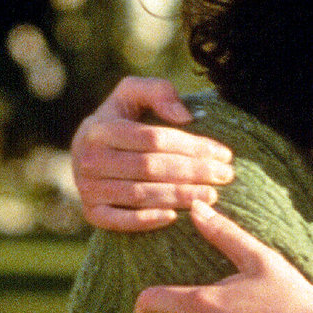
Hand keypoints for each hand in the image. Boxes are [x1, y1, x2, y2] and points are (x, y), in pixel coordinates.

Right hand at [72, 77, 233, 230]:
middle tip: (225, 176)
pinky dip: (147, 220)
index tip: (224, 154)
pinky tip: (175, 217)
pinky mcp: (90, 212)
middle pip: (150, 167)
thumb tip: (184, 117)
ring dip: (179, 196)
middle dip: (194, 172)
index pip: (154, 139)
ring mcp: (87, 188)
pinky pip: (119, 220)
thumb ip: (157, 91)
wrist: (86, 152)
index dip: (192, 147)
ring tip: (212, 196)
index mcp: (100, 128)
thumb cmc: (120, 120)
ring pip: (140, 194)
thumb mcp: (133, 93)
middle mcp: (89, 158)